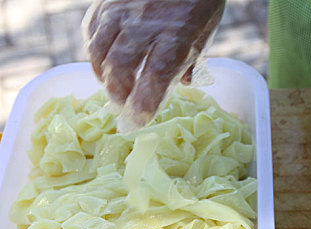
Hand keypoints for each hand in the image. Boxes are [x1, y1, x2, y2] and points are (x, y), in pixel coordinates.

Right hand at [84, 0, 223, 122]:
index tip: (140, 121)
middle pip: (122, 66)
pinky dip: (94, 52)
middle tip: (123, 107)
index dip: (146, 101)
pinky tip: (102, 63)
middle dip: (119, 93)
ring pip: (99, 51)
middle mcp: (145, 23)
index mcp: (177, 33)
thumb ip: (192, 58)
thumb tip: (182, 85)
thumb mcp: (206, 30)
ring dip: (103, 77)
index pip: (157, 74)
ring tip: (112, 89)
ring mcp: (122, 10)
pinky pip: (91, 30)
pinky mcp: (107, 1)